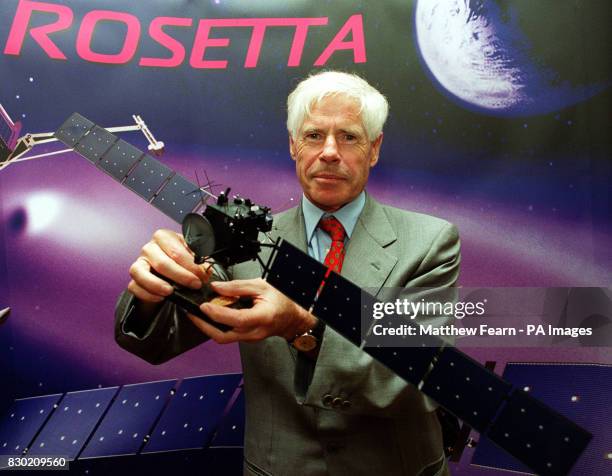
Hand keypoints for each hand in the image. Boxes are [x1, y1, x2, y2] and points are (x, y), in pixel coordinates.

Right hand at [127, 229, 211, 303]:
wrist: (166, 271)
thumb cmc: (180, 259)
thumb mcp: (192, 254)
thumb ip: (200, 260)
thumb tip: (206, 269)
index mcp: (164, 237)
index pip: (176, 251)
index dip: (191, 265)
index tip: (202, 276)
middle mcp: (149, 248)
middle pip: (162, 263)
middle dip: (180, 276)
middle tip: (195, 285)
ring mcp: (139, 263)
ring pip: (141, 272)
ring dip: (157, 284)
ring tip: (171, 292)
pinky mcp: (133, 279)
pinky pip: (135, 287)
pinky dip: (147, 294)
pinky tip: (160, 298)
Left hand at [188, 278, 316, 343]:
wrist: (293, 318)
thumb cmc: (282, 301)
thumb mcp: (261, 286)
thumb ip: (238, 287)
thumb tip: (217, 287)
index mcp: (261, 317)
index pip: (235, 319)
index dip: (217, 314)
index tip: (204, 306)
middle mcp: (254, 332)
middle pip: (223, 336)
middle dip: (204, 326)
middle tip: (191, 314)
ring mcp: (249, 338)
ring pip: (223, 338)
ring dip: (207, 327)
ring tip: (197, 314)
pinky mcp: (245, 338)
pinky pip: (228, 335)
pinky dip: (216, 326)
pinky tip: (211, 317)